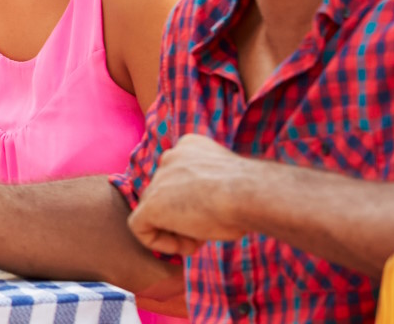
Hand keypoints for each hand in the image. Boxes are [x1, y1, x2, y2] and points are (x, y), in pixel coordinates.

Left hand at [127, 134, 255, 255]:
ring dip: (177, 231)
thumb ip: (208, 188)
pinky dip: (159, 242)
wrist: (252, 194)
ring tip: (202, 240)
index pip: (179, 178)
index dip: (194, 202)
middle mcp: (169, 158)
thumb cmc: (253, 193)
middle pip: (166, 196)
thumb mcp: (230, 183)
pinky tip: (186, 246)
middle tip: (209, 230)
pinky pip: (140, 228)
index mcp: (189, 146)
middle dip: (184, 217)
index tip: (215, 214)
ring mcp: (157, 181)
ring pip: (154, 213)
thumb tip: (205, 208)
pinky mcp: (151, 205)